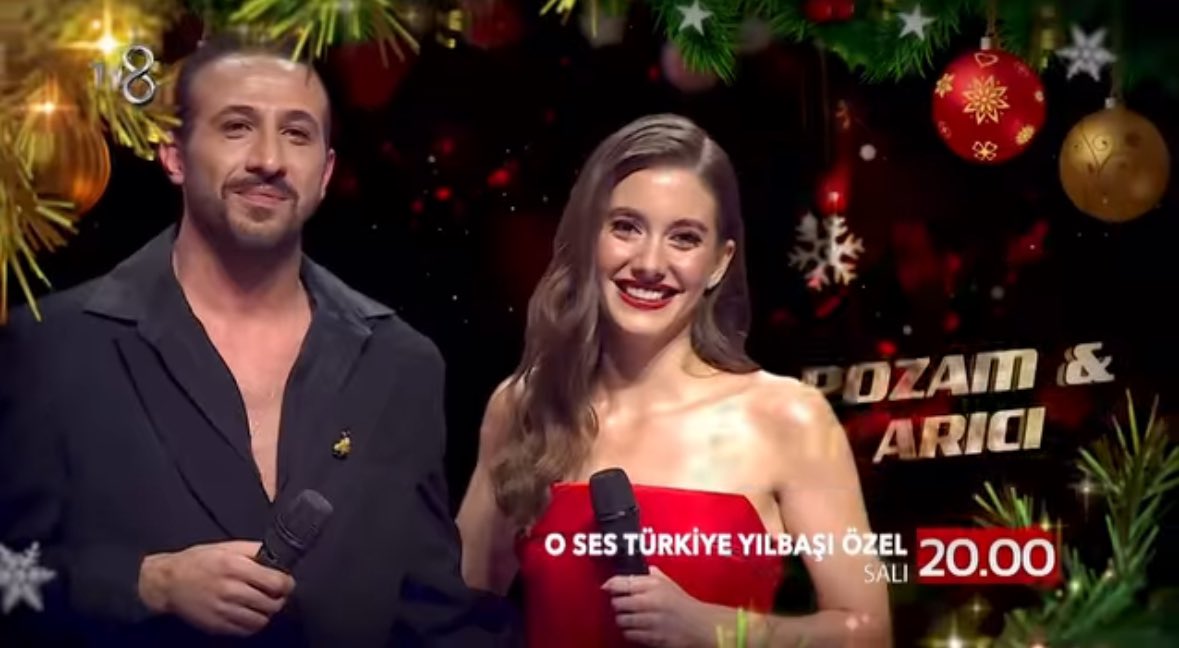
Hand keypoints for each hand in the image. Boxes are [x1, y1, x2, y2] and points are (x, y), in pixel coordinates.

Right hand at [138, 540, 294, 635]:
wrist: (168, 582)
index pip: (277, 583)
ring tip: (261, 604)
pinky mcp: (217, 625)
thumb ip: (254, 550)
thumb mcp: (227, 547)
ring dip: (266, 613)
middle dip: (278, 599)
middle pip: (272, 604)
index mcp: (235, 567)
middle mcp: (231, 590)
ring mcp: (223, 611)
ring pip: (261, 620)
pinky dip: (252, 624)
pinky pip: (246, 631)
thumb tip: (278, 556)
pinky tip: (248, 613)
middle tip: (274, 594)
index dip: (287, 584)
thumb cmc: (199, 561)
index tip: (285, 582)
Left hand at [602, 566, 716, 647]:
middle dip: (618, 605)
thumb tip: (631, 572)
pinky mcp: (652, 637)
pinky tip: (637, 629)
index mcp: (654, 585)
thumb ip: (650, 575)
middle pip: (618, 603)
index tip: (607, 587)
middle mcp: (651, 602)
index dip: (611, 585)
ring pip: (622, 620)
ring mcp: (651, 621)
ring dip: (623, 620)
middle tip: (623, 605)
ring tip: (630, 618)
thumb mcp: (668, 583)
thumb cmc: (683, 604)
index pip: (622, 582)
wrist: (700, 626)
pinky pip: (630, 634)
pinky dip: (630, 632)